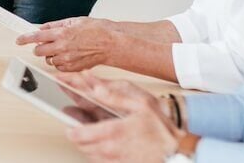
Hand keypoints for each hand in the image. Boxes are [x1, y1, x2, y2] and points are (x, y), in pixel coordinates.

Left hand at [16, 17, 115, 71]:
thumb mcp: (73, 21)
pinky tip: (69, 55)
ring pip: (48, 60)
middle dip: (40, 47)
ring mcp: (67, 59)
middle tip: (46, 43)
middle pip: (39, 51)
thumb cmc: (96, 30)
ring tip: (64, 48)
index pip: (36, 37)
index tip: (19, 40)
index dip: (25, 38)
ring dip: (51, 55)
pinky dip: (60, 62)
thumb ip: (55, 25)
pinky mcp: (72, 68)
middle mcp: (62, 47)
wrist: (110, 43)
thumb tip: (42, 27)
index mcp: (61, 33)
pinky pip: (59, 67)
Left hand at [56, 74, 186, 161]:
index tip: (67, 119)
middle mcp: (111, 149)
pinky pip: (100, 161)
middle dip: (77, 133)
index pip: (78, 134)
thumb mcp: (140, 103)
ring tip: (89, 131)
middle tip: (76, 122)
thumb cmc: (161, 128)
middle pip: (81, 145)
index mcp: (113, 132)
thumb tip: (95, 88)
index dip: (70, 126)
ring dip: (86, 143)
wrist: (176, 150)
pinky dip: (97, 151)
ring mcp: (115, 160)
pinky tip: (103, 141)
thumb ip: (114, 96)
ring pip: (89, 153)